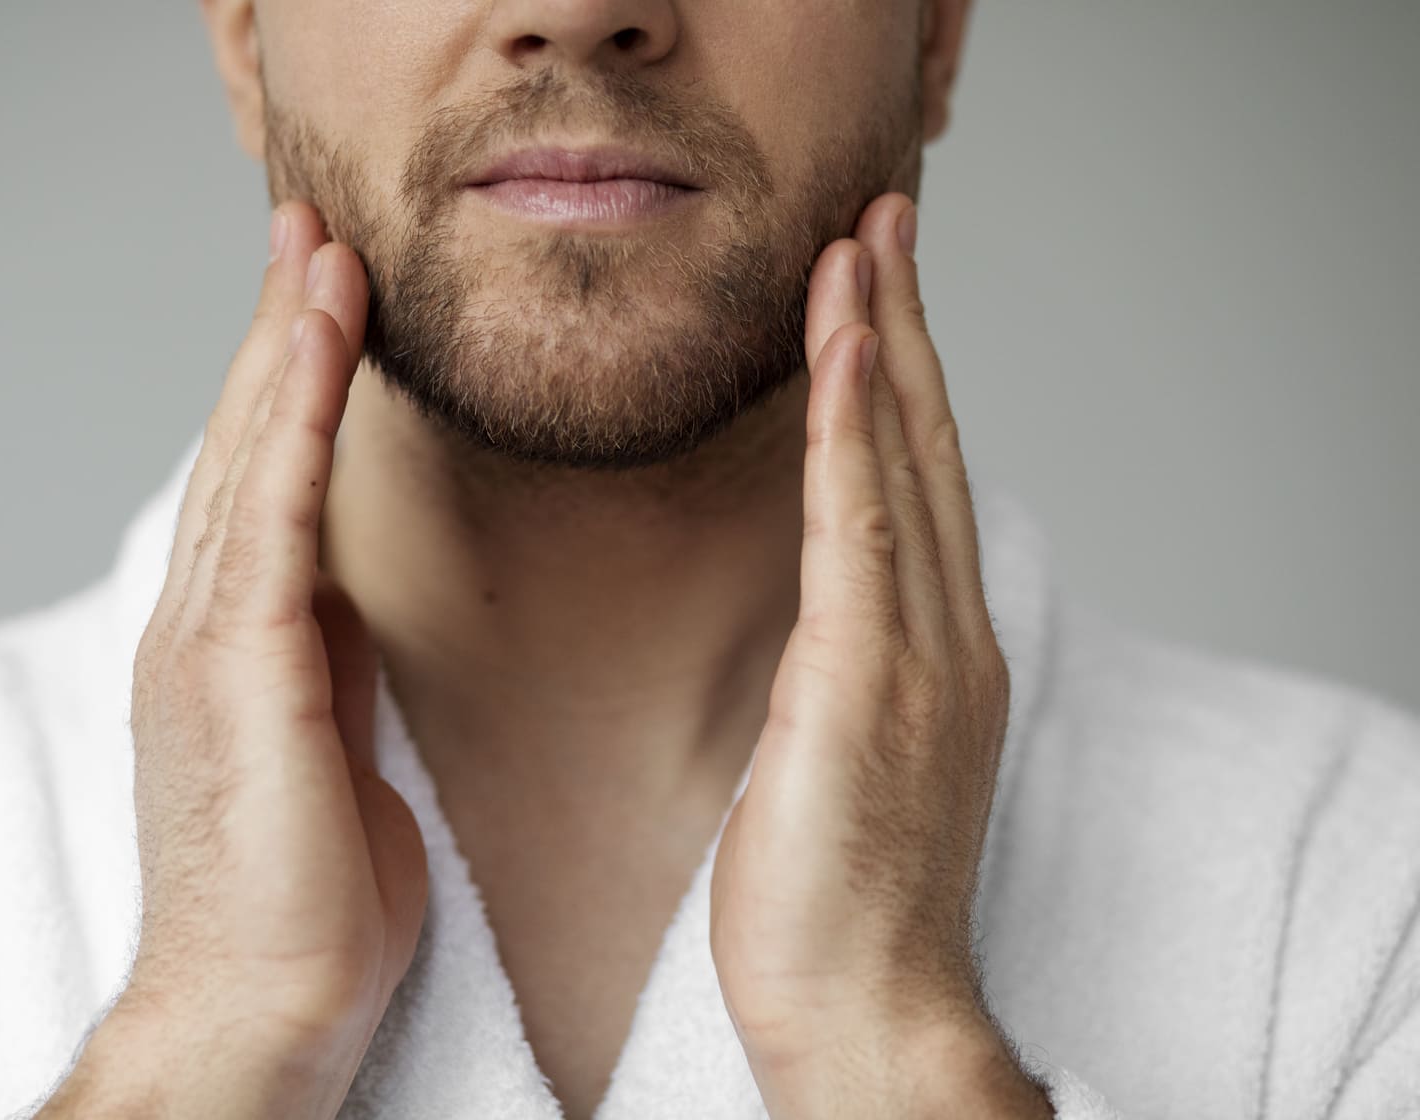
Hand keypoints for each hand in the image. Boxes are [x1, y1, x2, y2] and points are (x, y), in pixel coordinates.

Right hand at [40, 202, 428, 1119]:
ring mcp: (207, 640)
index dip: (289, 382)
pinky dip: (294, 420)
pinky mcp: (236, 669)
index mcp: (231, 641)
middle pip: (247, 447)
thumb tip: (347, 597)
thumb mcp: (328, 744)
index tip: (326, 297)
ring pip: (252, 459)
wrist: (261, 1007)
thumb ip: (327, 659)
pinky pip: (273, 515)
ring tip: (320, 250)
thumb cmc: (304, 894)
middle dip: (282, 332)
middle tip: (314, 230)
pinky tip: (317, 343)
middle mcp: (202, 622)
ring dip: (287, 347)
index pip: (264, 481)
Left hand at [710, 194, 1047, 1116]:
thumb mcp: (840, 761)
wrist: (866, 1016)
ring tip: (859, 244)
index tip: (874, 294)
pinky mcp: (868, 685)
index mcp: (936, 655)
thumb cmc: (837, 904)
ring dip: (880, 346)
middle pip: (924, 450)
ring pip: (903, 466)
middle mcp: (946, 639)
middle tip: (881, 222)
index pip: (918, 486)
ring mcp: (919, 658)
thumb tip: (817, 623)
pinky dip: (853, 435)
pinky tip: (840, 354)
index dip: (900, 380)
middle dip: (901, 328)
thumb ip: (841, 672)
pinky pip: (859, 532)